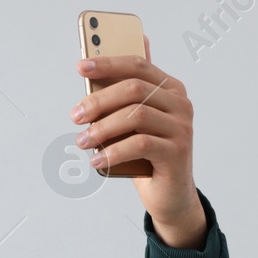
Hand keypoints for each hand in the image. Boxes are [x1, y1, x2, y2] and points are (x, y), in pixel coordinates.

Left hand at [70, 35, 205, 248]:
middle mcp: (181, 104)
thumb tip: (97, 65)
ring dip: (103, 128)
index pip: (138, 66)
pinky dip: (114, 151)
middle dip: (99, 101)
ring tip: (82, 142)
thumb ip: (121, 98)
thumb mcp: (130, 123)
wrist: (169, 194)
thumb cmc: (145, 155)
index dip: (109, 63)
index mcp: (170, 89)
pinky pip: (141, 144)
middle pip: (135, 89)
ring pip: (136, 115)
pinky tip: (97, 160)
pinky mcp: (177, 152)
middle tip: (75, 116)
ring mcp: (182, 128)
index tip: (81, 67)